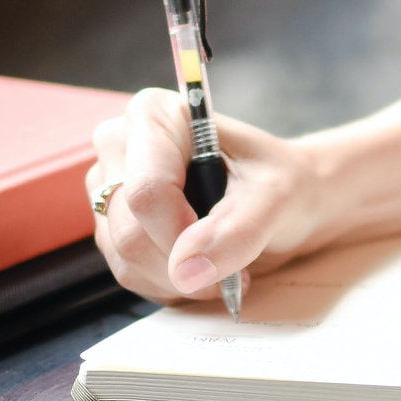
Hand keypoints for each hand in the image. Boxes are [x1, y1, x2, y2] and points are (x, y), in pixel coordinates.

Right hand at [89, 92, 337, 303]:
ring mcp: (110, 188)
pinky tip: (199, 267)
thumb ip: (236, 230)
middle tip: (232, 266)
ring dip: (179, 280)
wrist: (290, 200)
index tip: (224, 252)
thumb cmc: (284, 182)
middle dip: (184, 265)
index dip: (181, 235)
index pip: (146, 191)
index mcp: (155, 116)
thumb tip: (187, 269)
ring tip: (221, 264)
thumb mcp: (277, 198)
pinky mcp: (112, 225)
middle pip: (130, 231)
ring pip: (125, 259)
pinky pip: (128, 273)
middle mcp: (120, 145)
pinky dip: (169, 284)